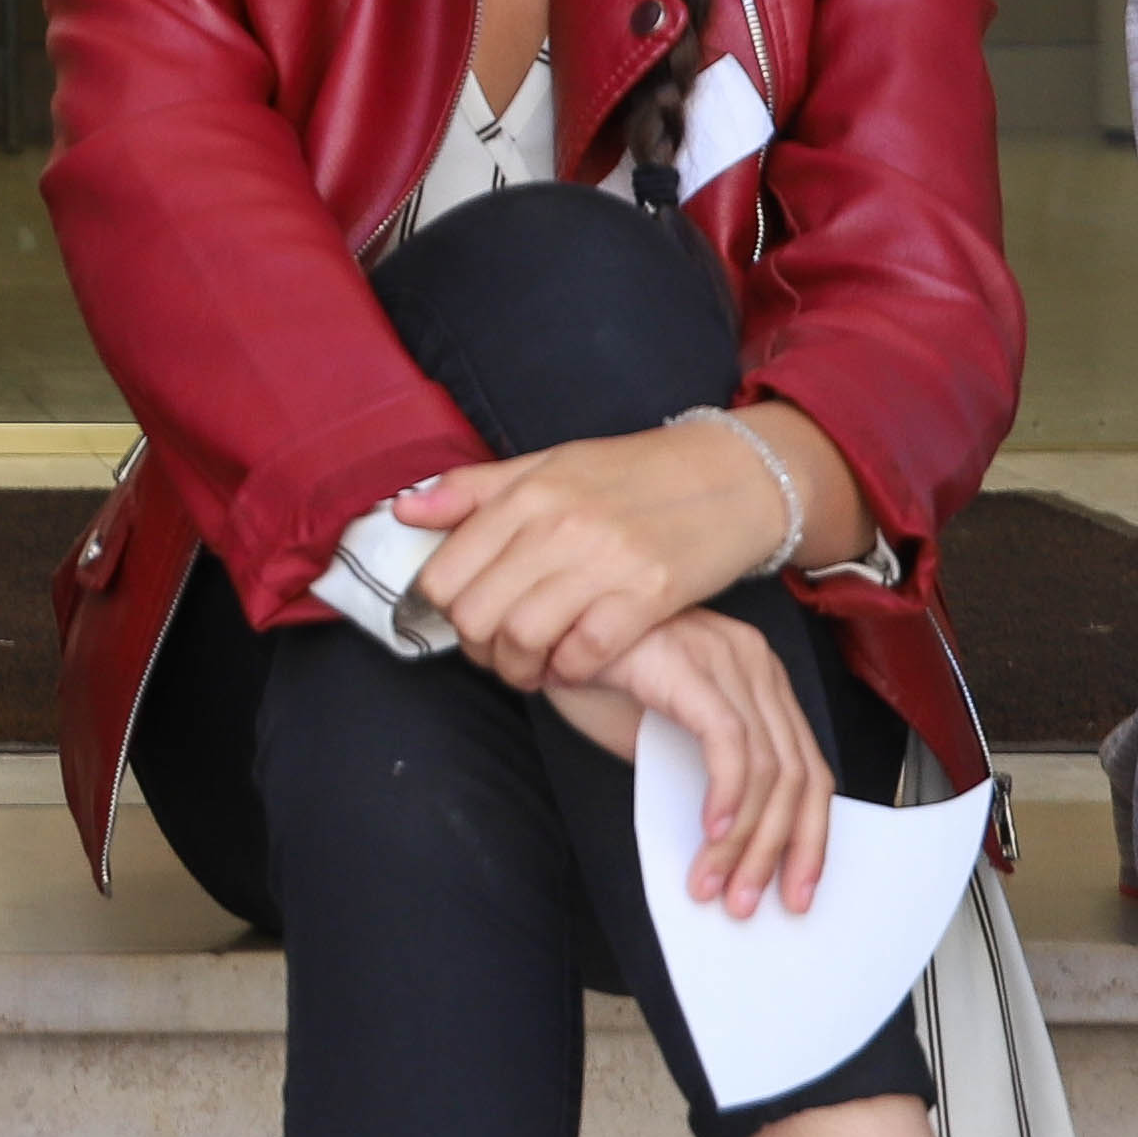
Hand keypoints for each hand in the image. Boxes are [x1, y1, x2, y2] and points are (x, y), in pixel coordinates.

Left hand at [394, 416, 793, 689]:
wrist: (733, 474)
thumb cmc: (634, 472)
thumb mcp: (550, 465)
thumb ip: (474, 491)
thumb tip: (404, 513)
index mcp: (527, 493)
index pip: (445, 574)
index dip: (442, 612)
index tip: (462, 619)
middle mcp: (558, 525)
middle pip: (476, 615)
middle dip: (477, 648)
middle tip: (496, 650)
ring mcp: (605, 561)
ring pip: (522, 640)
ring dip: (518, 669)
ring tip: (531, 664)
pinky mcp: (650, 595)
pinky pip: (584, 654)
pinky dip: (570, 671)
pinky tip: (573, 663)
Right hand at [541, 607, 834, 919]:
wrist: (535, 628)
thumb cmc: (590, 678)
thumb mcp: (659, 735)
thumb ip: (701, 776)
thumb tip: (732, 849)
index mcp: (758, 677)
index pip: (809, 768)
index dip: (808, 837)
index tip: (796, 892)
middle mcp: (754, 662)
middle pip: (799, 774)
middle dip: (780, 851)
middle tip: (750, 903)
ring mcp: (726, 659)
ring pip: (767, 768)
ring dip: (743, 840)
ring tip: (714, 884)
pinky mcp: (690, 665)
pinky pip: (727, 744)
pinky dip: (726, 796)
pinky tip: (710, 835)